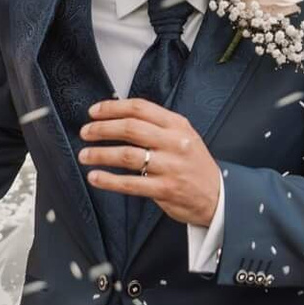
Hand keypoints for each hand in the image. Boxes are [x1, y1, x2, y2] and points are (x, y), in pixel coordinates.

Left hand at [79, 97, 221, 227]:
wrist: (219, 196)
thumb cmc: (194, 165)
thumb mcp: (183, 136)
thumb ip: (157, 126)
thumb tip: (118, 117)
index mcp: (177, 125)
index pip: (139, 108)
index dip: (112, 108)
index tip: (93, 112)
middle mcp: (174, 142)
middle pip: (130, 128)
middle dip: (101, 129)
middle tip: (85, 132)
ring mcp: (171, 166)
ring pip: (127, 155)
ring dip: (100, 154)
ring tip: (84, 155)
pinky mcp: (166, 189)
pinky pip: (130, 183)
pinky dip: (109, 180)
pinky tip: (95, 177)